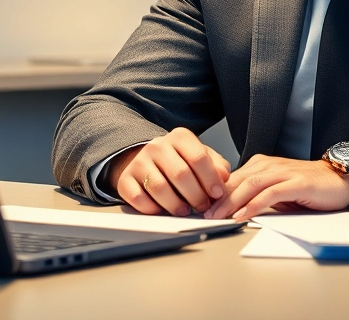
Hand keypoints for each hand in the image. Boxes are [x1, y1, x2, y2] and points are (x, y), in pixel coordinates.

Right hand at [108, 128, 231, 215]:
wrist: (146, 160)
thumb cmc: (179, 161)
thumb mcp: (200, 157)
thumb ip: (216, 166)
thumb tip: (223, 178)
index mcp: (179, 137)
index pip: (198, 157)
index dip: (210, 179)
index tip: (217, 194)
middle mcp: (157, 146)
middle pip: (180, 174)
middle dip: (195, 195)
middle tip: (203, 207)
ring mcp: (139, 162)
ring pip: (159, 187)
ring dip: (175, 205)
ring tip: (184, 211)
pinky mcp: (125, 179)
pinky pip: (138, 198)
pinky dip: (152, 209)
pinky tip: (162, 211)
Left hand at [203, 154, 348, 220]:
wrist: (339, 179)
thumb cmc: (307, 188)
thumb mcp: (277, 191)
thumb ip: (257, 196)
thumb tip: (231, 209)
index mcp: (261, 165)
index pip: (232, 179)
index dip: (215, 194)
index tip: (201, 208)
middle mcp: (269, 165)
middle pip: (236, 181)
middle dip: (217, 199)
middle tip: (203, 214)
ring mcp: (283, 172)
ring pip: (250, 185)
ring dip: (231, 202)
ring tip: (218, 216)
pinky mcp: (296, 183)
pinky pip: (270, 193)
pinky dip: (253, 204)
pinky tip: (243, 214)